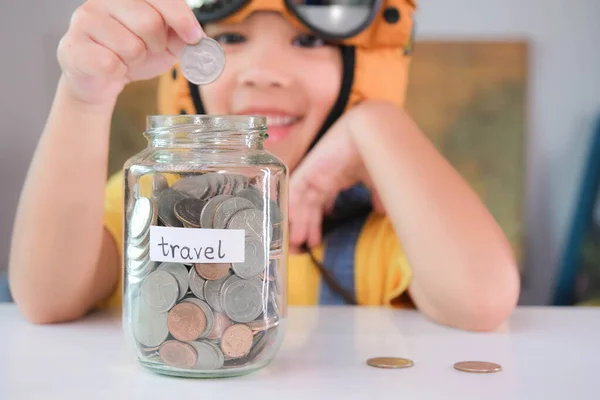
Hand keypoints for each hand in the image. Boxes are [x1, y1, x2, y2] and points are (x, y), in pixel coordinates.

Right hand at [57, 0, 203, 104]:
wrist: (100, 78)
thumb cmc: (133, 54)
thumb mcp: (165, 43)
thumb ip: (181, 34)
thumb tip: (197, 36)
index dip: (180, 16)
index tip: (194, 36)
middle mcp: (103, 0)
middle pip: (149, 22)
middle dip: (157, 45)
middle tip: (148, 50)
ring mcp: (85, 20)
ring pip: (131, 47)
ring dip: (137, 61)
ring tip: (127, 59)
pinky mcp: (73, 46)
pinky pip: (111, 64)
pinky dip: (119, 73)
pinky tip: (112, 68)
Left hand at [288, 104, 384, 250]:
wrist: (371, 130)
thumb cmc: (375, 150)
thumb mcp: (376, 180)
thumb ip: (377, 196)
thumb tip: (383, 211)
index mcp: (336, 178)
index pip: (322, 202)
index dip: (318, 220)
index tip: (317, 237)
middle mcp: (322, 176)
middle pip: (310, 205)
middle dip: (307, 225)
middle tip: (304, 245)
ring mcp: (314, 173)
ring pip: (301, 202)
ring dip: (300, 221)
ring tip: (298, 241)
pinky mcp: (309, 169)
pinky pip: (295, 191)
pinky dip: (292, 206)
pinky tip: (291, 222)